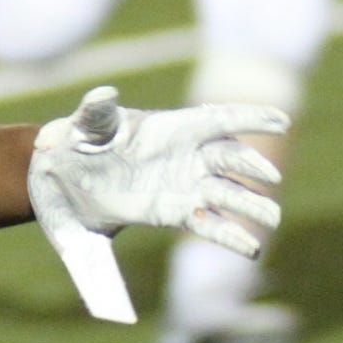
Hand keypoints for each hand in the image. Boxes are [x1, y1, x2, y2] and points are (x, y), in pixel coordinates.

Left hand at [29, 85, 286, 250]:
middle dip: (252, 166)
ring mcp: (185, 185)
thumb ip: (96, 111)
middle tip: (272, 178)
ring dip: (251, 205)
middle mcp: (187, 155)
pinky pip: (209, 225)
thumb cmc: (76, 142)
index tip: (281, 120)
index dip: (250, 118)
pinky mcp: (175, 213)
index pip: (218, 119)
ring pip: (227, 194)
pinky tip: (249, 248)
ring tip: (271, 219)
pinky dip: (230, 235)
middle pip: (230, 158)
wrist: (61, 179)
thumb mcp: (84, 125)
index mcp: (172, 127)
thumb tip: (104, 93)